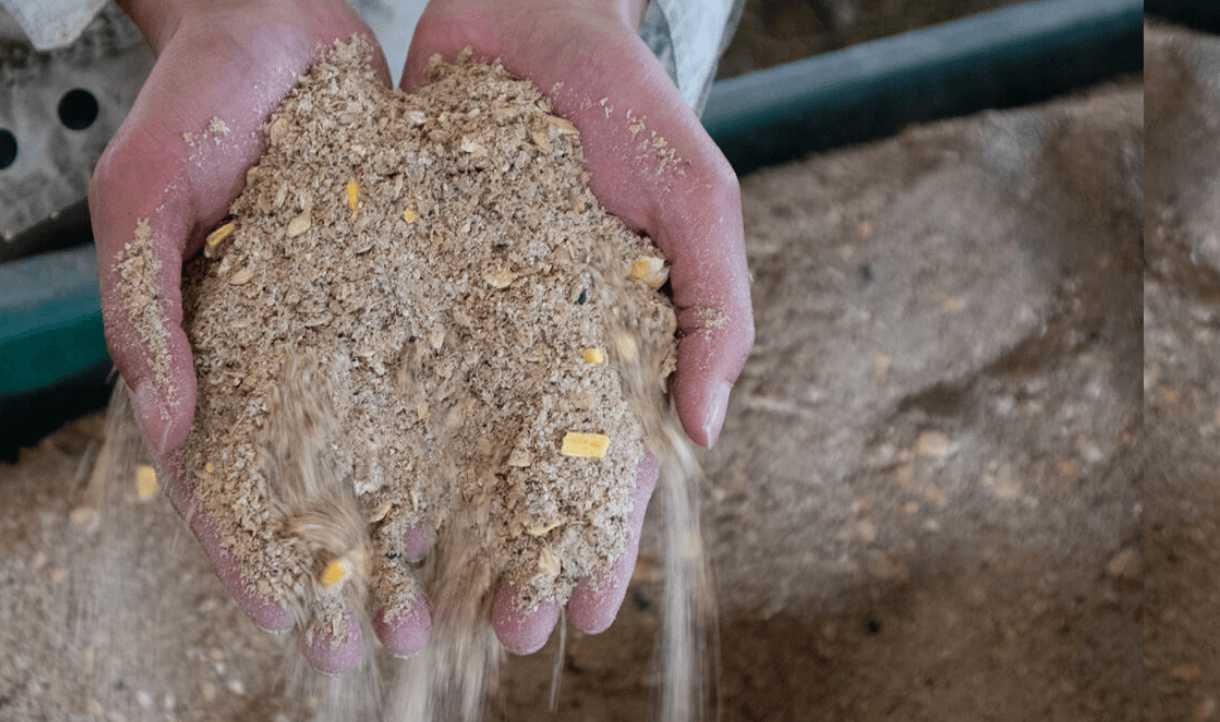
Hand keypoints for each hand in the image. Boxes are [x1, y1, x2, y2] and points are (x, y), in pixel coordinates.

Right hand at [88, 0, 426, 673]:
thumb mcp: (142, 196)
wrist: (276, 21)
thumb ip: (143, 309)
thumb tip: (167, 431)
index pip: (231, 483)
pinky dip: (482, 423)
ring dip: (436, 519)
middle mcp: (303, 354)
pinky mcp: (427, 282)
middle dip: (369, 566)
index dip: (257, 560)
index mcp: (222, 356)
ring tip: (479, 589)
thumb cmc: (191, 104)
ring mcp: (367, 323)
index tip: (294, 630)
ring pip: (405, 441)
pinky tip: (517, 475)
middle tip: (411, 640)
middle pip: (334, 484)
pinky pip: (460, 361)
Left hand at [404, 0, 754, 653]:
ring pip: (451, 437)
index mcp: (612, 341)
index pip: (614, 461)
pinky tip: (351, 489)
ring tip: (420, 592)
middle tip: (500, 631)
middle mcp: (534, 343)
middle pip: (526, 473)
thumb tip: (705, 437)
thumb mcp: (696, 198)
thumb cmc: (628, 105)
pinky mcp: (399, 280)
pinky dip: (370, 428)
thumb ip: (717, 309)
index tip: (589, 613)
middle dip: (521, 554)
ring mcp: (465, 317)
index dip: (605, 540)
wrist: (527, 12)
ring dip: (443, 520)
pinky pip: (382, 362)